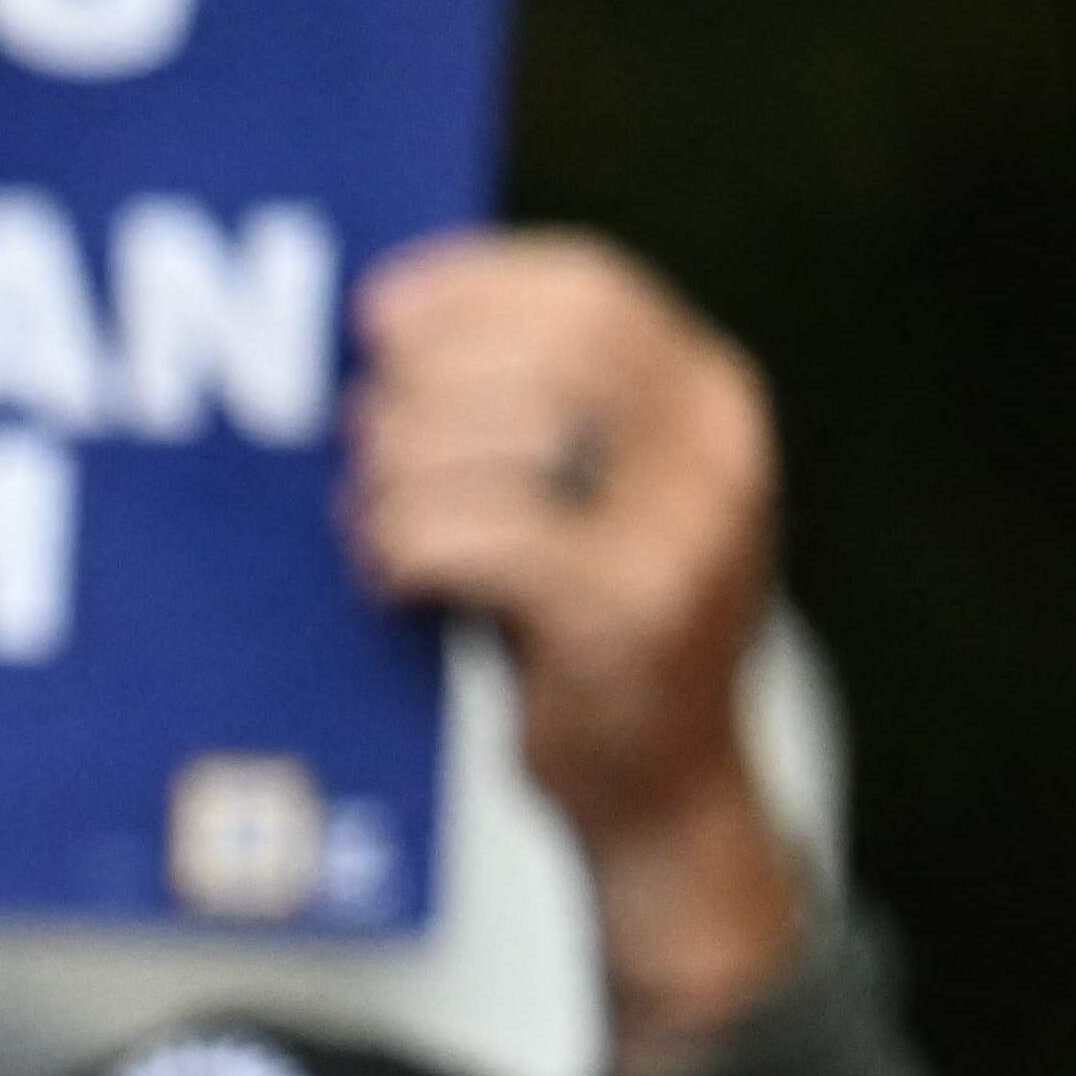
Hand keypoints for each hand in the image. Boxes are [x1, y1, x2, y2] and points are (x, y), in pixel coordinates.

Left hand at [347, 232, 804, 1057]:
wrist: (664, 789)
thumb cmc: (589, 623)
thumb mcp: (590, 491)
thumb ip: (529, 406)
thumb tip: (385, 323)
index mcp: (711, 399)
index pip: (587, 288)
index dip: (469, 285)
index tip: (377, 311)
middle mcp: (717, 451)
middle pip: (535, 351)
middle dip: (422, 382)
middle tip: (358, 434)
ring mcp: (685, 532)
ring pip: (495, 439)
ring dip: (400, 473)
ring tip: (368, 516)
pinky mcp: (625, 612)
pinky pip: (477, 537)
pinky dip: (408, 547)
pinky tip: (392, 577)